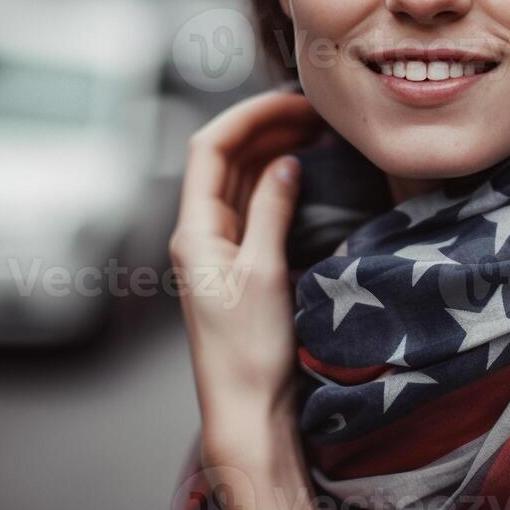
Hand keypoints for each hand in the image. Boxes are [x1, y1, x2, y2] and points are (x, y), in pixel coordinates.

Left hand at [169, 88, 322, 463]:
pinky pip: (254, 207)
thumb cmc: (249, 352)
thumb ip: (272, 210)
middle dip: (266, 126)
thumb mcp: (264, 272)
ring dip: (273, 150)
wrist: (247, 409)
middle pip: (226, 159)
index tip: (291, 100)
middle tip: (315, 112)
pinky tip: (304, 172)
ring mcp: (220, 249)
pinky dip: (277, 181)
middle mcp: (200, 234)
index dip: (247, 116)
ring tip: (315, 131)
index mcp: (193, 232)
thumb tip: (286, 163)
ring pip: (242, 180)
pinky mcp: (240, 265)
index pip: (209, 149)